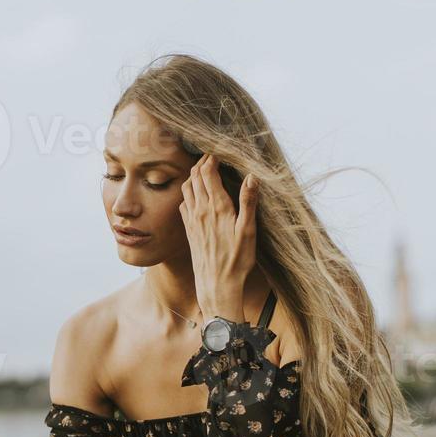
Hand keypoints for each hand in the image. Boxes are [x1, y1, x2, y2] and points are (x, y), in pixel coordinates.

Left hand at [180, 153, 258, 319]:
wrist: (216, 286)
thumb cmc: (237, 261)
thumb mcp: (248, 231)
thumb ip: (248, 202)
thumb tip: (252, 177)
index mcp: (217, 207)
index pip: (208, 173)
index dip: (211, 158)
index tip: (218, 150)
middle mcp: (200, 211)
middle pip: (195, 177)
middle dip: (202, 162)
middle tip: (211, 155)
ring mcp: (192, 220)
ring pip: (187, 188)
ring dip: (193, 175)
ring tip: (203, 169)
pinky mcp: (189, 230)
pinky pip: (183, 203)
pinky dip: (188, 192)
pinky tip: (194, 193)